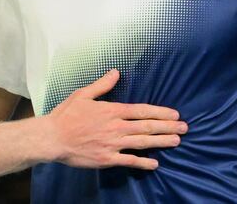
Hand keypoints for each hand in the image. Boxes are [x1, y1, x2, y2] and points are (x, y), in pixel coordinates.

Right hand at [46, 69, 185, 169]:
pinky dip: (143, 162)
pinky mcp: (107, 159)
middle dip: (167, 127)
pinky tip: (155, 163)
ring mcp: (112, 144)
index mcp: (111, 111)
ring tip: (176, 141)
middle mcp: (115, 127)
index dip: (160, 113)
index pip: (141, 111)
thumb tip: (116, 72)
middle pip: (146, 127)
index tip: (174, 114)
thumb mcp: (82, 94)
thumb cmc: (66, 115)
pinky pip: (129, 161)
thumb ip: (102, 85)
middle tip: (184, 128)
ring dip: (161, 142)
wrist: (52, 138)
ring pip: (142, 142)